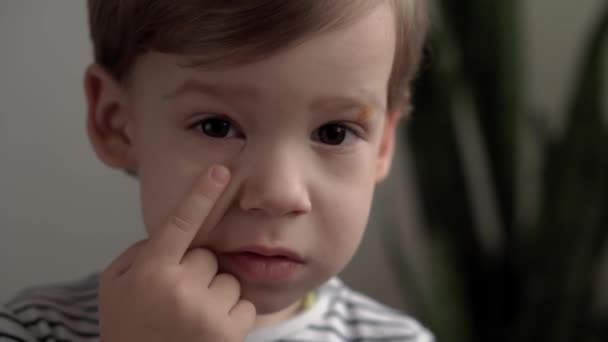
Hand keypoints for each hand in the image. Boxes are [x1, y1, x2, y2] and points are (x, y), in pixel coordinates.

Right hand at [98, 165, 255, 341]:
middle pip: (208, 256)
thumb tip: (174, 233)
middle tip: (176, 299)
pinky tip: (207, 330)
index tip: (221, 170)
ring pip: (228, 279)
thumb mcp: (115, 285)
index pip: (180, 223)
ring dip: (214, 294)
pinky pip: (243, 303)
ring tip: (190, 317)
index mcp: (149, 272)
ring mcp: (206, 312)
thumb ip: (141, 253)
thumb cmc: (127, 327)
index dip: (201, 194)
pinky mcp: (228, 333)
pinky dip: (230, 314)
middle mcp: (179, 289)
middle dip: (196, 271)